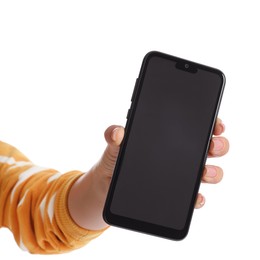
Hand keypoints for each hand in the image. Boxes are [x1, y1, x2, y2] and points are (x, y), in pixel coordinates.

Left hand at [100, 118, 228, 208]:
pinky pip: (193, 197)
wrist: (109, 186)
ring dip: (213, 172)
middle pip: (209, 148)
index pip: (195, 127)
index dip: (210, 124)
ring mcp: (180, 176)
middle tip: (212, 146)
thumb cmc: (115, 161)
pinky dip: (198, 198)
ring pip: (208, 172)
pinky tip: (194, 198)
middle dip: (218, 146)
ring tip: (204, 173)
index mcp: (168, 138)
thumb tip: (117, 132)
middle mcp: (179, 155)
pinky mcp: (176, 195)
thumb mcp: (114, 146)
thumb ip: (113, 136)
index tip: (216, 125)